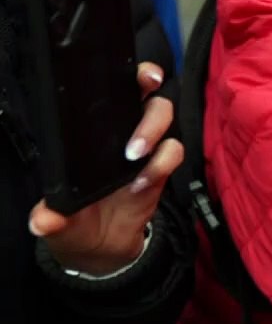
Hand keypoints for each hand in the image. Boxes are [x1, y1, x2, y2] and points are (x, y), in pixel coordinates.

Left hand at [28, 63, 184, 274]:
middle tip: (133, 145)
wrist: (101, 248)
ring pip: (165, 120)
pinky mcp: (161, 170)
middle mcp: (123, 134)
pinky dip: (161, 165)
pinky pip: (174, 153)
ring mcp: (146, 151)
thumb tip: (44, 220)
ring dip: (153, 134)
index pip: (115, 92)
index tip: (142, 77)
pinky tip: (141, 184)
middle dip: (149, 113)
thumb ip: (50, 218)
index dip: (132, 75)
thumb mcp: (56, 221)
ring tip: (134, 158)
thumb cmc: (75, 222)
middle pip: (151, 101)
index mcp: (93, 134)